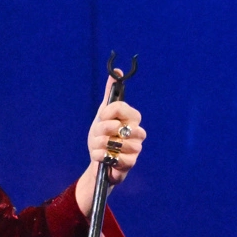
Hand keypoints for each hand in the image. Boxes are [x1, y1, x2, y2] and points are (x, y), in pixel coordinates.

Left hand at [75, 72, 145, 214]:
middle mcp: (138, 133)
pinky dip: (101, 156)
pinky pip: (114, 158)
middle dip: (102, 130)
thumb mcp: (103, 114)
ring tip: (99, 146)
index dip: (108, 113)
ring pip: (116, 143)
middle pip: (118, 126)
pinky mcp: (130, 163)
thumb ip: (110, 94)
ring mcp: (136, 149)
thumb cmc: (103, 135)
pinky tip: (99, 156)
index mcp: (132, 118)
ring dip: (100, 144)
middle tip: (98, 134)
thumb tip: (117, 72)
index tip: (102, 117)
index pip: (121, 108)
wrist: (99, 159)